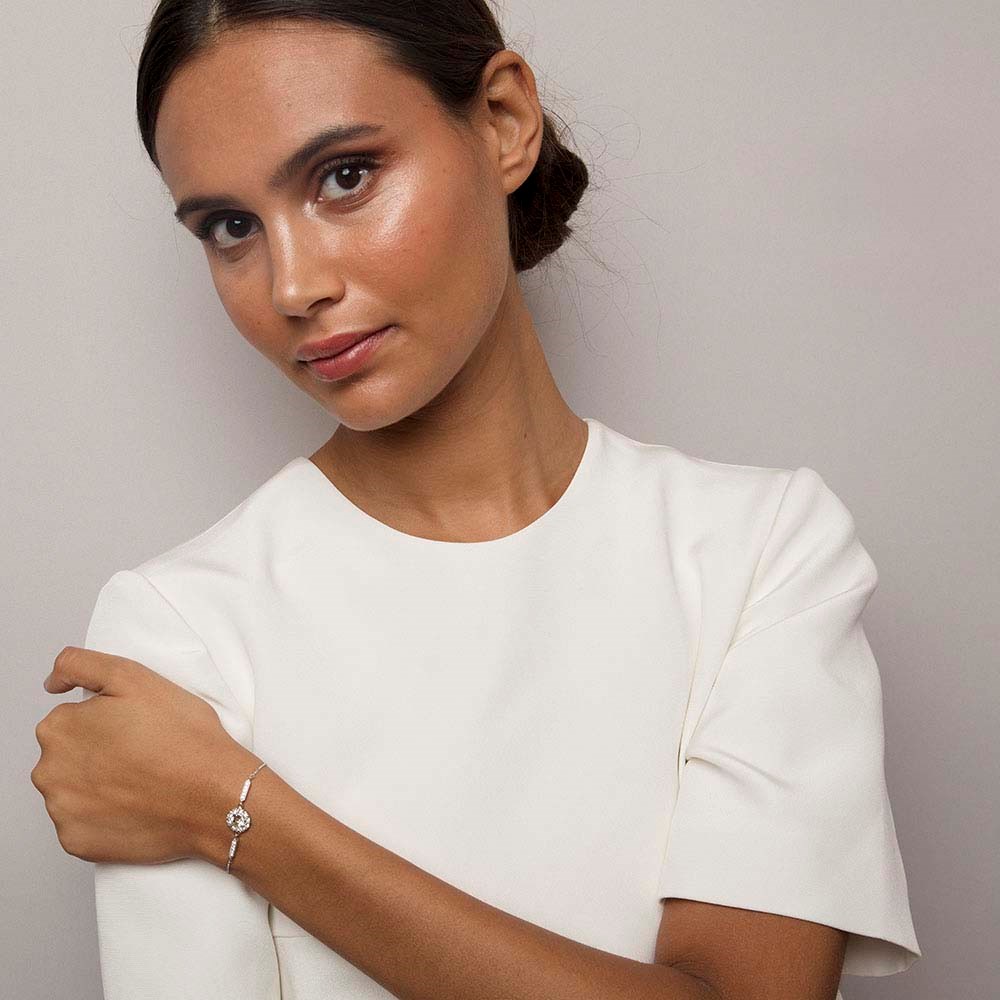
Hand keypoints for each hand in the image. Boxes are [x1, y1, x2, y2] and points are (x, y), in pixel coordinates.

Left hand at [31, 646, 252, 865]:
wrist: (214, 796)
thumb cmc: (183, 738)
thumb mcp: (135, 677)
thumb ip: (81, 665)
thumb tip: (52, 683)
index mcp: (59, 729)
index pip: (71, 718)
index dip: (106, 719)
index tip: (134, 727)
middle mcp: (48, 771)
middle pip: (68, 755)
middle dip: (97, 752)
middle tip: (142, 752)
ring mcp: (61, 811)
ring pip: (73, 789)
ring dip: (99, 785)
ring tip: (142, 779)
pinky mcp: (76, 842)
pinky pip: (82, 824)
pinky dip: (104, 816)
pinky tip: (135, 805)